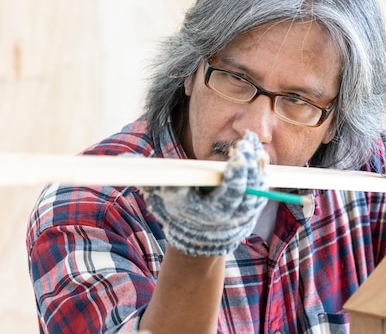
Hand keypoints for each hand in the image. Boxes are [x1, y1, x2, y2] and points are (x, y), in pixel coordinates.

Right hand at [142, 131, 268, 255]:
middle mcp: (230, 216)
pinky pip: (262, 190)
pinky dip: (262, 172)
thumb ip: (147, 179)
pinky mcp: (251, 209)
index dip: (235, 177)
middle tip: (246, 143)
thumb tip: (123, 161)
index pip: (228, 195)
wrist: (196, 242)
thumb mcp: (160, 198)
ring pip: (258, 188)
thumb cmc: (175, 213)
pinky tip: (256, 154)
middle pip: (248, 189)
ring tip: (252, 145)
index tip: (237, 158)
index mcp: (208, 214)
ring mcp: (244, 213)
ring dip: (258, 166)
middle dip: (249, 165)